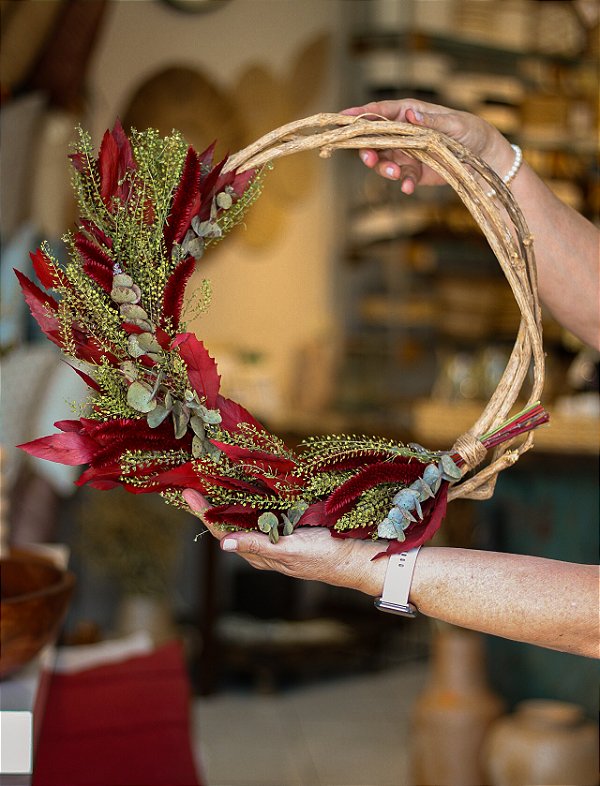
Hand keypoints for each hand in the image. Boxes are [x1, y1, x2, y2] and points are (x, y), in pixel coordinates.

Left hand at [183, 489, 386, 595]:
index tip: (188, 491)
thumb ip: (257, 545)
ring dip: (228, 498)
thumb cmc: (323, 556)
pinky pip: (263, 511)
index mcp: (257, 553)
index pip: (221, 531)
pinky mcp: (288, 526)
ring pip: (244, 516)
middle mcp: (262, 544)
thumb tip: (224, 543)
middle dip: (210, 502)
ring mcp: (275, 535)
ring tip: (213, 478)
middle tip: (194, 478)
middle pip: (228, 522)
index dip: (204, 512)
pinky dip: (250, 497)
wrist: (354, 557)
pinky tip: (248, 485)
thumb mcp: (289, 551)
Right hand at [342, 99, 512, 193]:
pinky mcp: (415, 171)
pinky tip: (409, 187)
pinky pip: (402, 177)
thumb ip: (432, 122)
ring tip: (394, 174)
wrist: (487, 159)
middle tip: (368, 157)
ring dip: (384, 168)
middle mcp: (405, 132)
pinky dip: (403, 183)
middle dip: (367, 147)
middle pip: (375, 138)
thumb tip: (410, 114)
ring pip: (384, 160)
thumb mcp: (456, 125)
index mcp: (412, 113)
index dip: (360, 114)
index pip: (381, 111)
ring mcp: (408, 152)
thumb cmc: (473, 133)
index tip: (342, 117)